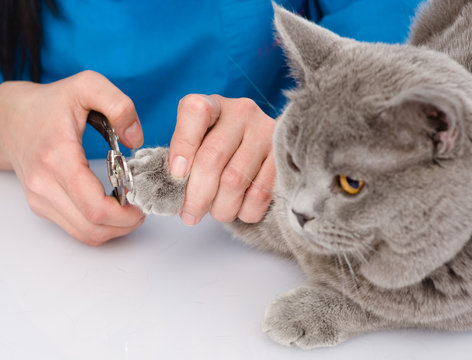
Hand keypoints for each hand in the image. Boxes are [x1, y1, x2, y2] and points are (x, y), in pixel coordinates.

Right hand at [0, 71, 144, 244]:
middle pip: (94, 228)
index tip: (142, 200)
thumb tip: (136, 139)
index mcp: (58, 158)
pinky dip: (100, 225)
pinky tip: (112, 207)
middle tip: (141, 206)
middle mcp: (45, 185)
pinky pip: (77, 229)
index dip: (126, 213)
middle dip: (126, 224)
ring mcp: (41, 199)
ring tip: (130, 208)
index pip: (96, 207)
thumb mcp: (87, 86)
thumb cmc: (50, 104)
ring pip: (86, 234)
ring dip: (115, 229)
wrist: (9, 118)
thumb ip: (119, 105)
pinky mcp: (42, 205)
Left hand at [169, 94, 275, 224]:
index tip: (176, 175)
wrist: (263, 148)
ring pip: (235, 180)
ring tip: (216, 213)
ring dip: (221, 207)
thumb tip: (171, 190)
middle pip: (212, 156)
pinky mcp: (283, 156)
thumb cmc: (220, 150)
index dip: (182, 145)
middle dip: (197, 195)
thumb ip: (183, 160)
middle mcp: (241, 112)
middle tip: (190, 215)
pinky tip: (239, 209)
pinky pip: (260, 193)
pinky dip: (245, 211)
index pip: (194, 111)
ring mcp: (266, 133)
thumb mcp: (198, 144)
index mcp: (213, 105)